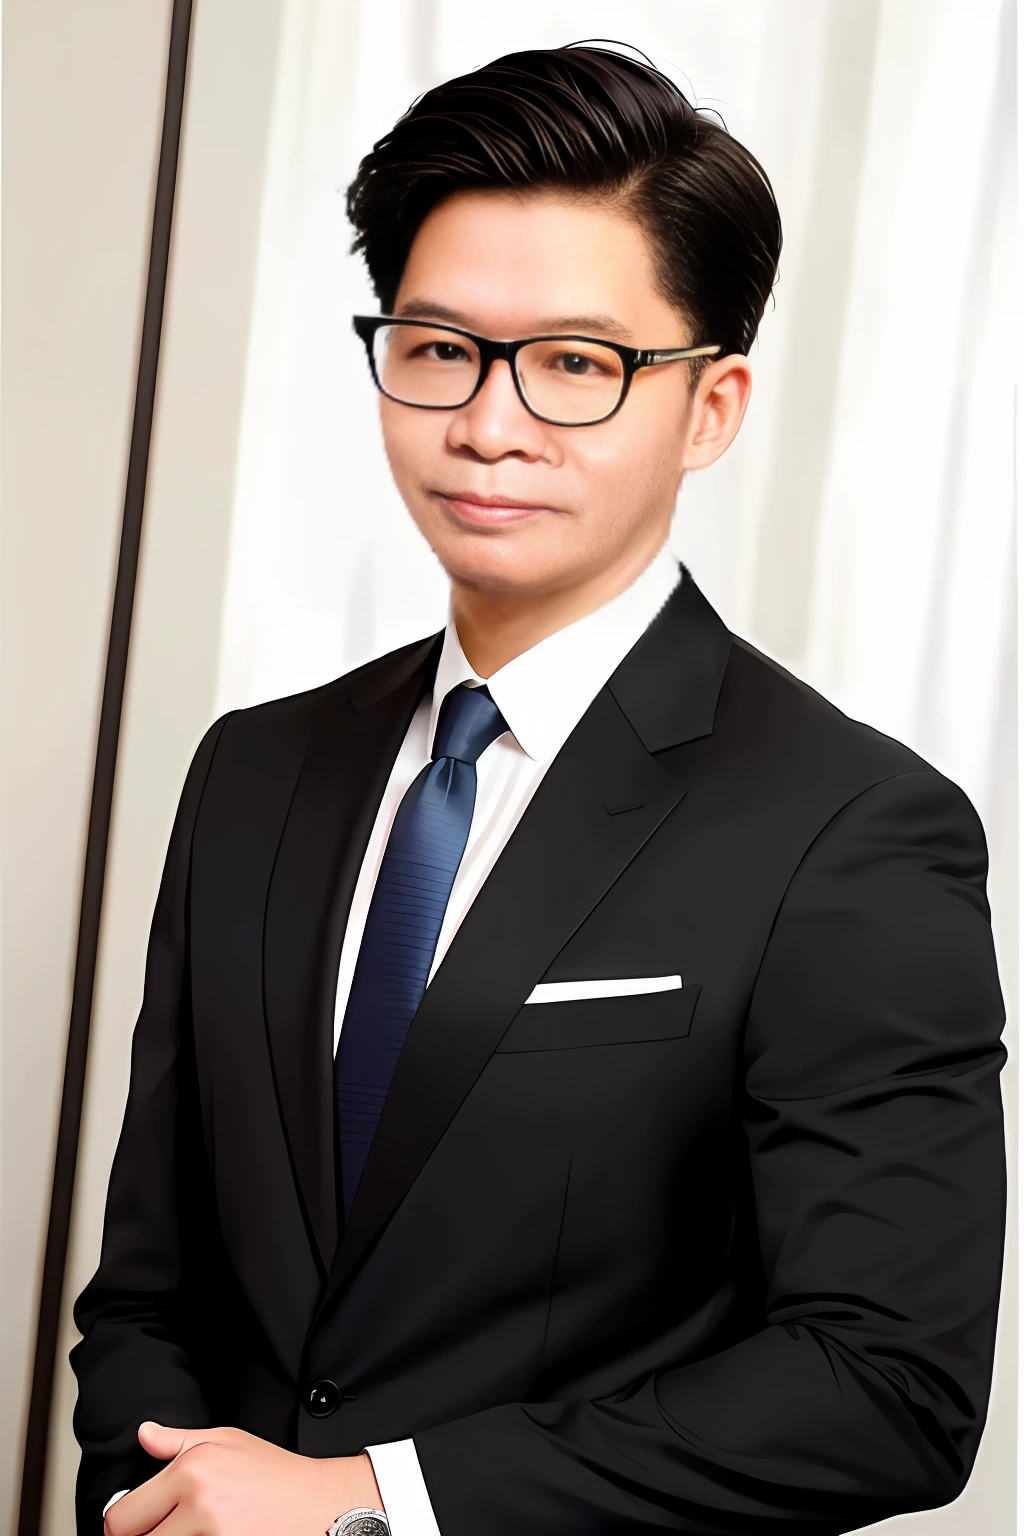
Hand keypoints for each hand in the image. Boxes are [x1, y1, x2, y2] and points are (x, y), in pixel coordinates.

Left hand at [103, 1422, 381, 1535]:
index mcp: (191, 1471)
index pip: (121, 1519)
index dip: (122, 1526)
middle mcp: (199, 1507)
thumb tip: (144, 1435)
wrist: (319, 1505)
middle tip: (168, 1528)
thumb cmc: (275, 1474)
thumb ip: (177, 1440)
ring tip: (190, 1533)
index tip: (135, 1525)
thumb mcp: (227, 1440)